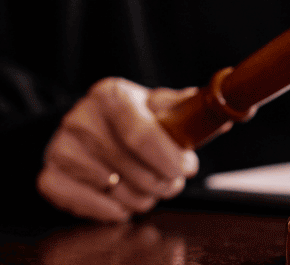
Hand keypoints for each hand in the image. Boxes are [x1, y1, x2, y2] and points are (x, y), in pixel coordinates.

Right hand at [37, 77, 199, 221]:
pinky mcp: (50, 174)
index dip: (169, 159)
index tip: (187, 168)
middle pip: (131, 167)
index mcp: (111, 94)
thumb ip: (189, 110)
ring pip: (114, 188)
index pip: (142, 135)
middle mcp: (80, 117)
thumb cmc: (137, 118)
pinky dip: (110, 210)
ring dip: (141, 197)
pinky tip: (123, 202)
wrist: (95, 125)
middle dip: (162, 182)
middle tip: (172, 182)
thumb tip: (225, 111)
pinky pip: (84, 202)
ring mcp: (60, 146)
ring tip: (150, 188)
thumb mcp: (161, 107)